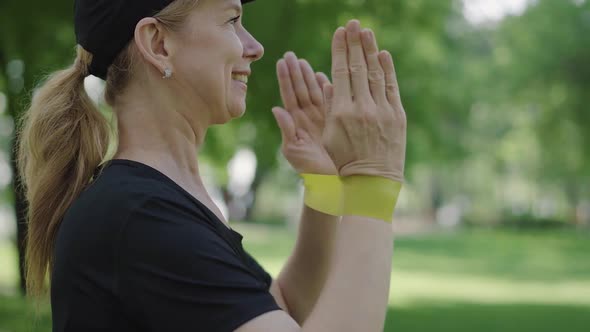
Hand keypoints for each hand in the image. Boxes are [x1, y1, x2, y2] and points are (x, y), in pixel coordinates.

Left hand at [272, 52, 336, 174]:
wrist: (330, 180)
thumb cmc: (309, 169)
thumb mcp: (293, 150)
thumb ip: (286, 130)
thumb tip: (275, 109)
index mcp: (295, 123)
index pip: (289, 96)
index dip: (285, 79)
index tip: (281, 62)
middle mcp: (307, 117)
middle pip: (300, 89)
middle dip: (296, 72)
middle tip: (291, 55)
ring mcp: (321, 117)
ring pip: (314, 92)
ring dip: (309, 76)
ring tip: (303, 61)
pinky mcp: (335, 120)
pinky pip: (330, 100)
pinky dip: (327, 87)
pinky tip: (324, 75)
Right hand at [322, 20, 406, 181]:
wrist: (370, 182)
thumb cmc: (342, 162)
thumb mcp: (324, 140)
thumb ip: (318, 113)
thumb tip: (310, 91)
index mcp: (340, 112)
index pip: (340, 72)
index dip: (340, 50)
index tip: (339, 32)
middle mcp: (361, 108)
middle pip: (357, 67)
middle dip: (355, 43)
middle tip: (353, 22)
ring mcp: (381, 111)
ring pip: (375, 74)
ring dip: (371, 50)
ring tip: (367, 31)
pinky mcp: (397, 116)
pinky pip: (391, 87)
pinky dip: (387, 70)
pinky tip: (383, 54)